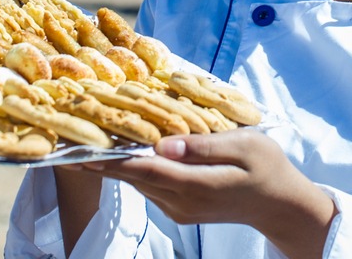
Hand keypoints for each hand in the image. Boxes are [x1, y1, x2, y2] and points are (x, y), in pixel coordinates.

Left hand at [85, 130, 335, 257]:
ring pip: (138, 184)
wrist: (280, 204)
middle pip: (134, 179)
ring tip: (86, 143)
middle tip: (71, 142)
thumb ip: (204, 146)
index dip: (112, 159)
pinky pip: (150, 187)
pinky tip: (120, 153)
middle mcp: (182, 202)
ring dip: (113, 166)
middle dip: (102, 161)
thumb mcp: (244, 147)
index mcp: (196, 186)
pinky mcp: (180, 209)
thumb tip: (165, 145)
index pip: (145, 170)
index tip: (84, 148)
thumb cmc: (267, 167)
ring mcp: (180, 209)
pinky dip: (132, 171)